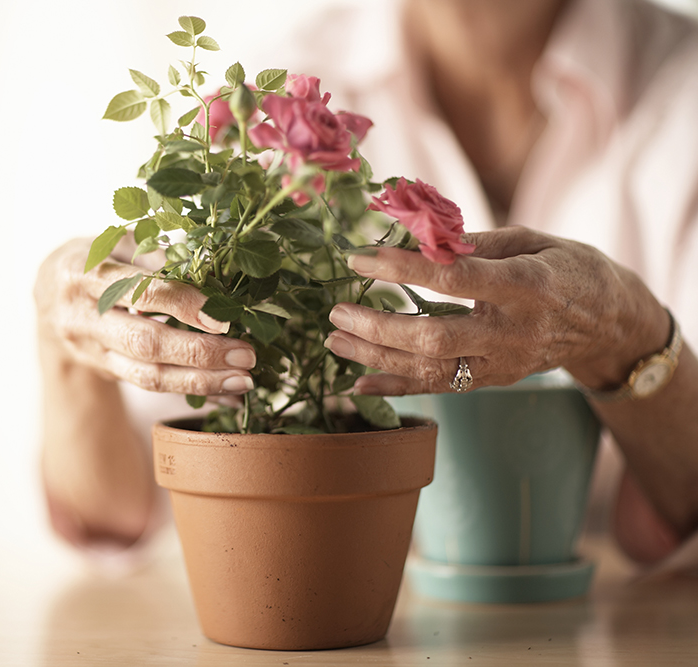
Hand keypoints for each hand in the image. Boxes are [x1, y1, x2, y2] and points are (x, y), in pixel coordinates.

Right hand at [34, 238, 255, 395]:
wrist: (50, 295)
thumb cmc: (96, 257)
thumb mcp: (119, 242)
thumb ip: (157, 256)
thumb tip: (212, 275)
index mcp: (84, 274)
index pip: (139, 293)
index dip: (182, 305)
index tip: (222, 317)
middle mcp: (82, 317)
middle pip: (145, 343)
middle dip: (199, 353)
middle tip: (245, 355)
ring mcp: (92, 350)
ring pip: (148, 376)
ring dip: (200, 382)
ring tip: (242, 381)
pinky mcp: (106, 371)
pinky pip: (152, 386)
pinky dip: (193, 391)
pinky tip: (226, 394)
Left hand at [324, 226, 669, 395]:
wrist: (608, 324)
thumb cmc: (565, 267)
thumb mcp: (531, 239)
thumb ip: (474, 241)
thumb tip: (414, 233)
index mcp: (526, 285)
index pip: (453, 278)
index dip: (402, 269)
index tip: (359, 258)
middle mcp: (512, 331)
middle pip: (435, 337)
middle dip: (378, 326)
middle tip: (337, 311)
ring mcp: (502, 363)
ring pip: (431, 369)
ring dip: (376, 356)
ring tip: (335, 339)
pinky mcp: (493, 381)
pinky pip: (438, 390)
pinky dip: (395, 388)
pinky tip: (358, 383)